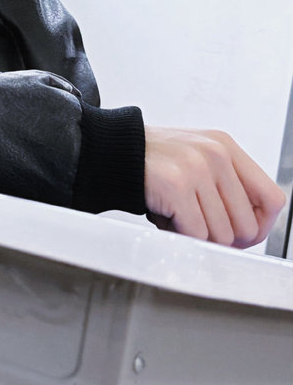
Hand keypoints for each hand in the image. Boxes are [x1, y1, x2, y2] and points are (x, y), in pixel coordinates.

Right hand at [144, 126, 286, 247]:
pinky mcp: (177, 185)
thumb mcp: (198, 161)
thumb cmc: (155, 163)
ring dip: (197, 236)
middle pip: (247, 224)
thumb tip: (249, 232)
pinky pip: (196, 234)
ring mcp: (197, 167)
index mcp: (226, 146)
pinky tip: (167, 218)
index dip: (259, 225)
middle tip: (199, 228)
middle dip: (223, 238)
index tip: (241, 234)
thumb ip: (227, 187)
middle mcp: (216, 153)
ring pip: (222, 234)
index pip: (272, 199)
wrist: (112, 152)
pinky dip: (181, 235)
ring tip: (177, 216)